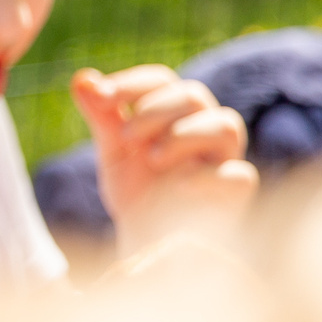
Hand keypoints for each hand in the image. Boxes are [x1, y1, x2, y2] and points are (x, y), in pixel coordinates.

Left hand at [72, 65, 258, 253]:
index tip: (101, 98)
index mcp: (174, 114)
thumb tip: (81, 78)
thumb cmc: (138, 190)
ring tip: (153, 159)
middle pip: (193, 95)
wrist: (150, 243)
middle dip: (155, 109)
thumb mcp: (115, 151)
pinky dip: (210, 176)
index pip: (162, 80)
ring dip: (184, 134)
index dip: (132, 83)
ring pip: (226, 124)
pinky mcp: (233, 195)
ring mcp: (222, 160)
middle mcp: (203, 129)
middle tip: (125, 138)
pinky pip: (239, 176)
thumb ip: (101, 115)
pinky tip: (180, 185)